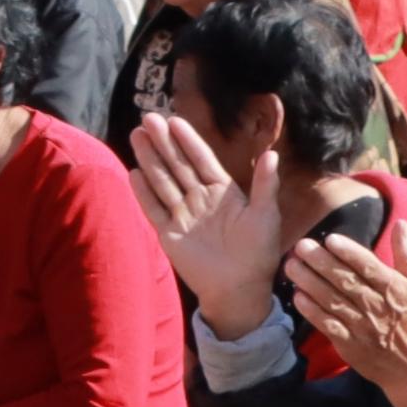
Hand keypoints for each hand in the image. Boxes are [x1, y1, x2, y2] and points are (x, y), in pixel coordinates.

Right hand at [130, 109, 289, 339]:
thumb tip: (272, 153)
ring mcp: (183, 215)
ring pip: (163, 181)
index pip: (202, 159)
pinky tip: (134, 172)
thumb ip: (266, 185)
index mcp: (222, 191)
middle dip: (163, 142)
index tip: (175, 119)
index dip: (188, 140)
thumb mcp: (266, 215)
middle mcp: (200, 199)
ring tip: (137, 134)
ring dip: (149, 159)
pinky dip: (144, 192)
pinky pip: (154, 209)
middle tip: (148, 117)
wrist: (240, 289)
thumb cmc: (258, 253)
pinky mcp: (169, 234)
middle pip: (177, 165)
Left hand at [283, 229, 406, 406]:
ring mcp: (362, 327)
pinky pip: (328, 325)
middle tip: (301, 246)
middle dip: (321, 262)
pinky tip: (298, 297)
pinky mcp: (350, 345)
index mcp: (395, 289)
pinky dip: (312, 312)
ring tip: (292, 266)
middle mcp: (377, 306)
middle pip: (345, 281)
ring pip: (332, 301)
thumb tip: (400, 224)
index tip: (330, 239)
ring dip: (310, 283)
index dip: (348, 253)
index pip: (368, 267)